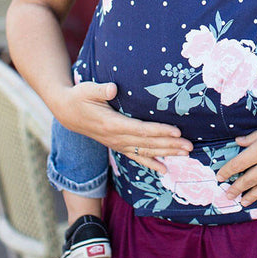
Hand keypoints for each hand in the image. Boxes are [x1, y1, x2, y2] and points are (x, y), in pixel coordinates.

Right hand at [56, 81, 192, 174]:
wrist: (67, 112)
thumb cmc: (79, 97)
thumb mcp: (88, 90)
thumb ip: (101, 90)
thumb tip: (114, 88)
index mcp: (111, 124)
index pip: (141, 130)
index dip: (159, 131)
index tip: (177, 132)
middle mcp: (116, 138)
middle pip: (148, 143)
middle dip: (170, 145)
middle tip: (189, 147)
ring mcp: (117, 143)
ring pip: (145, 151)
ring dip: (166, 153)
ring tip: (185, 154)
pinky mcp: (117, 145)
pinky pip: (136, 156)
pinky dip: (151, 162)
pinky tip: (164, 169)